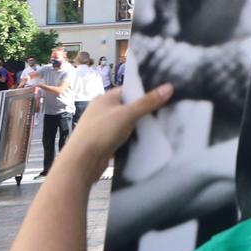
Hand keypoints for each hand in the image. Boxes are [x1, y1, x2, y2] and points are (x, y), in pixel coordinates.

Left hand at [57, 84, 173, 182]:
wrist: (81, 162)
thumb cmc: (101, 132)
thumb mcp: (127, 114)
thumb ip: (148, 102)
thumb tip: (169, 87)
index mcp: (105, 98)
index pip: (130, 90)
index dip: (146, 91)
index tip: (165, 95)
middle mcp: (103, 110)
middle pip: (130, 106)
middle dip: (145, 110)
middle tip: (166, 111)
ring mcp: (103, 127)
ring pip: (127, 123)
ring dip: (140, 126)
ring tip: (161, 126)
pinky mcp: (105, 142)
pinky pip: (124, 136)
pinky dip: (133, 138)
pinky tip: (147, 140)